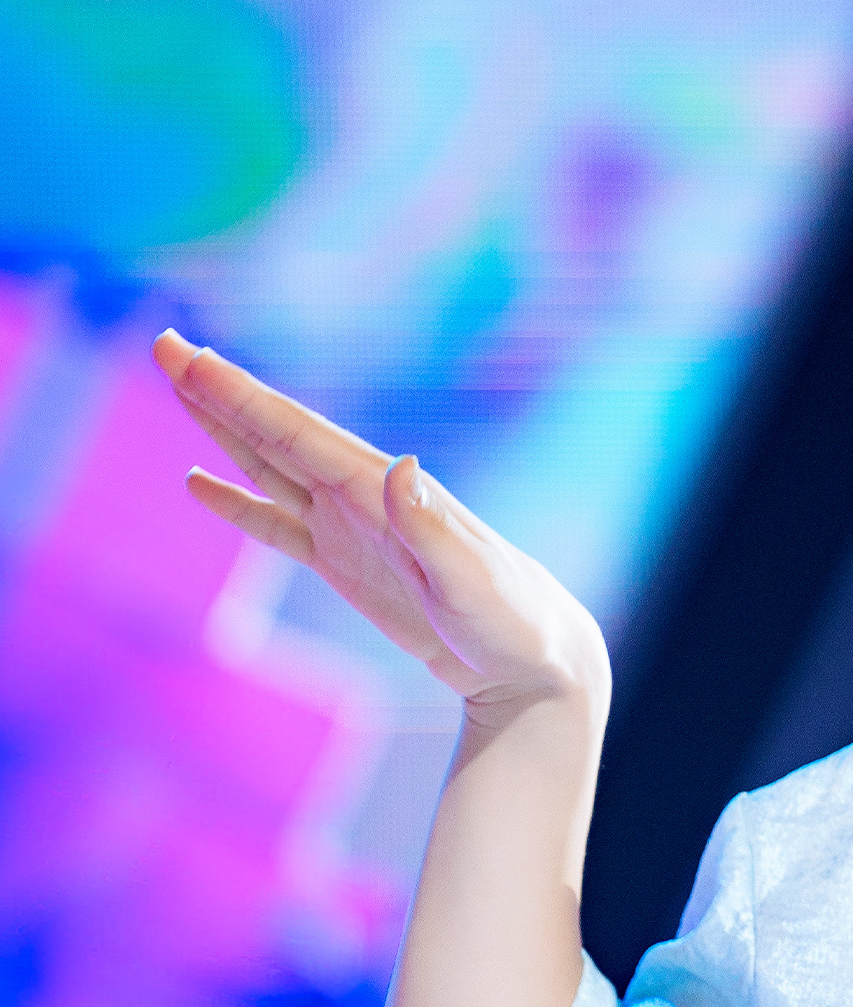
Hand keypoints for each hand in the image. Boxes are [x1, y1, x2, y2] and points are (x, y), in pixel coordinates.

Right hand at [153, 329, 608, 720]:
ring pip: (272, 465)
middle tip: (165, 345)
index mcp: (388, 492)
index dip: (242, 397)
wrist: (535, 661)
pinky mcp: (348, 563)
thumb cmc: (512, 622)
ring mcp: (353, 528)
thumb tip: (400, 466)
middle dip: (221, 392)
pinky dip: (238, 501)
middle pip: (277, 435)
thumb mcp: (473, 582)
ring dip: (225, 428)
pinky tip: (198, 482)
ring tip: (178, 386)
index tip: (192, 359)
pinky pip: (278, 523)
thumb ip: (432, 530)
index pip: (301, 434)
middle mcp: (367, 497)